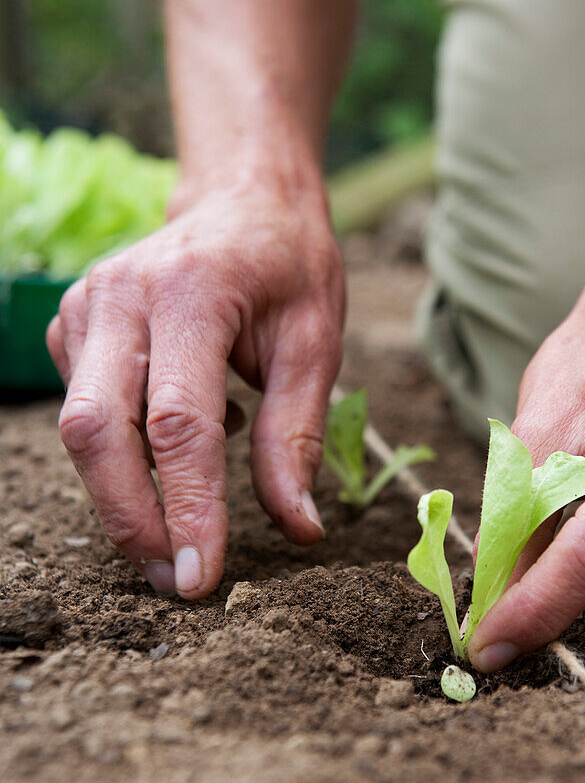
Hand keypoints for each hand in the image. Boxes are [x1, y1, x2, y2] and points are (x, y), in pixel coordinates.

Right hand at [47, 168, 343, 598]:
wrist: (243, 201)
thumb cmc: (288, 269)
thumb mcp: (315, 345)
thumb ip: (297, 438)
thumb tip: (298, 530)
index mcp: (192, 293)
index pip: (179, 423)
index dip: (187, 509)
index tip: (202, 578)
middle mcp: (122, 295)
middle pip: (99, 431)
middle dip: (131, 519)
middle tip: (175, 582)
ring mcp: (87, 306)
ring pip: (81, 427)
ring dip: (122, 496)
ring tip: (181, 532)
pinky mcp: (71, 323)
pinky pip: (83, 407)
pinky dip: (124, 450)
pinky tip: (174, 444)